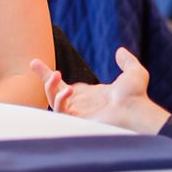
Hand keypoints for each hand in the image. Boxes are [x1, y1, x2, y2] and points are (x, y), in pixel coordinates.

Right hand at [30, 47, 169, 133]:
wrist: (137, 110)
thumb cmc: (137, 96)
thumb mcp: (133, 73)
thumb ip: (127, 61)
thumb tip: (120, 50)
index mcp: (89, 95)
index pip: (63, 84)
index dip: (48, 74)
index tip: (35, 62)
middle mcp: (81, 104)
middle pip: (53, 91)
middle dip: (43, 78)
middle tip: (34, 62)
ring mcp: (78, 113)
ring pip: (53, 100)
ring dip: (49, 87)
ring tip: (56, 74)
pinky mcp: (77, 121)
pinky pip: (59, 110)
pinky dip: (59, 100)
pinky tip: (68, 90)